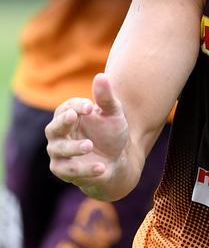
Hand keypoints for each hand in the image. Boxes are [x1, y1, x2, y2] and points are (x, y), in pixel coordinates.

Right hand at [45, 73, 128, 198]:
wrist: (118, 160)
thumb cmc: (111, 133)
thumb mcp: (113, 114)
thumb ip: (106, 98)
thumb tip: (101, 76)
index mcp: (68, 116)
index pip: (67, 108)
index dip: (77, 106)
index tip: (91, 106)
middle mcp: (58, 134)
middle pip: (53, 128)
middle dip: (62, 122)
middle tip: (73, 116)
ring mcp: (59, 152)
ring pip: (60, 150)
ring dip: (74, 147)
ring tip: (90, 145)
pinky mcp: (64, 170)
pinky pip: (70, 171)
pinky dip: (85, 169)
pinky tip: (102, 167)